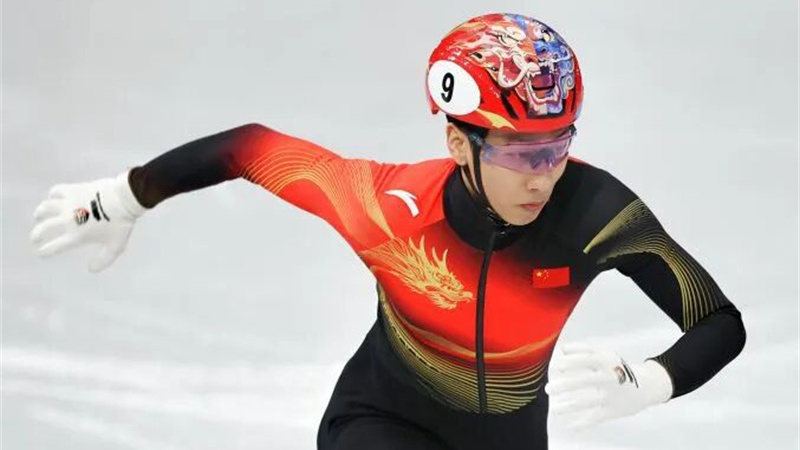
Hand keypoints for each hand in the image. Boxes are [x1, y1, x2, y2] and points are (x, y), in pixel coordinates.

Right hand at [31, 171, 146, 271]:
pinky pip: (56, 191)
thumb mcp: (115, 247)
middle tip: (35, 237)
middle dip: (37, 234)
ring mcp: (69, 204)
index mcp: (77, 236)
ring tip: (39, 216)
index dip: (46, 251)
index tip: (41, 253)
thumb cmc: (121, 224)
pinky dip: (52, 195)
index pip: (55, 247)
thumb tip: (91, 269)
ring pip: (45, 208)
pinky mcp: (72, 190)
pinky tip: (54, 197)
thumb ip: (103, 260)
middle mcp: (69, 221)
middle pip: (44, 228)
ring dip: (40, 213)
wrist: (124, 199)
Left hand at [545, 341, 672, 429]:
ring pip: (589, 402)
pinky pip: (597, 417)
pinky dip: (583, 423)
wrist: (647, 385)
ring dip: (570, 406)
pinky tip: (570, 425)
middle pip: (587, 381)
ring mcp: (613, 395)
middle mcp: (611, 378)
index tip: (558, 366)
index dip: (573, 362)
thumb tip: (563, 350)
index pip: (588, 359)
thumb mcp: (605, 353)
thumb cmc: (617, 367)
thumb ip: (584, 349)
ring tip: (555, 409)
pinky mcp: (614, 410)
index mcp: (608, 361)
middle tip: (549, 389)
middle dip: (566, 385)